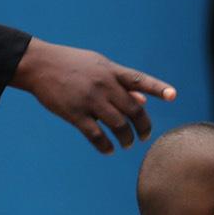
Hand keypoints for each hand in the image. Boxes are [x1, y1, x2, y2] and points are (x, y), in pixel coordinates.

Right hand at [10, 39, 175, 153]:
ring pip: (118, 126)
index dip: (158, 88)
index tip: (173, 96)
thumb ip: (121, 82)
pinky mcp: (75, 114)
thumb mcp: (98, 65)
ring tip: (127, 144)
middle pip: (134, 110)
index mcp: (111, 71)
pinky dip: (105, 146)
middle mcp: (104, 85)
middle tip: (144, 137)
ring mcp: (90, 100)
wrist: (39, 65)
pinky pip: (96, 136)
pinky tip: (109, 150)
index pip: (140, 80)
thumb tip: (143, 102)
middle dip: (143, 127)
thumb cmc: (72, 64)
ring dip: (126, 139)